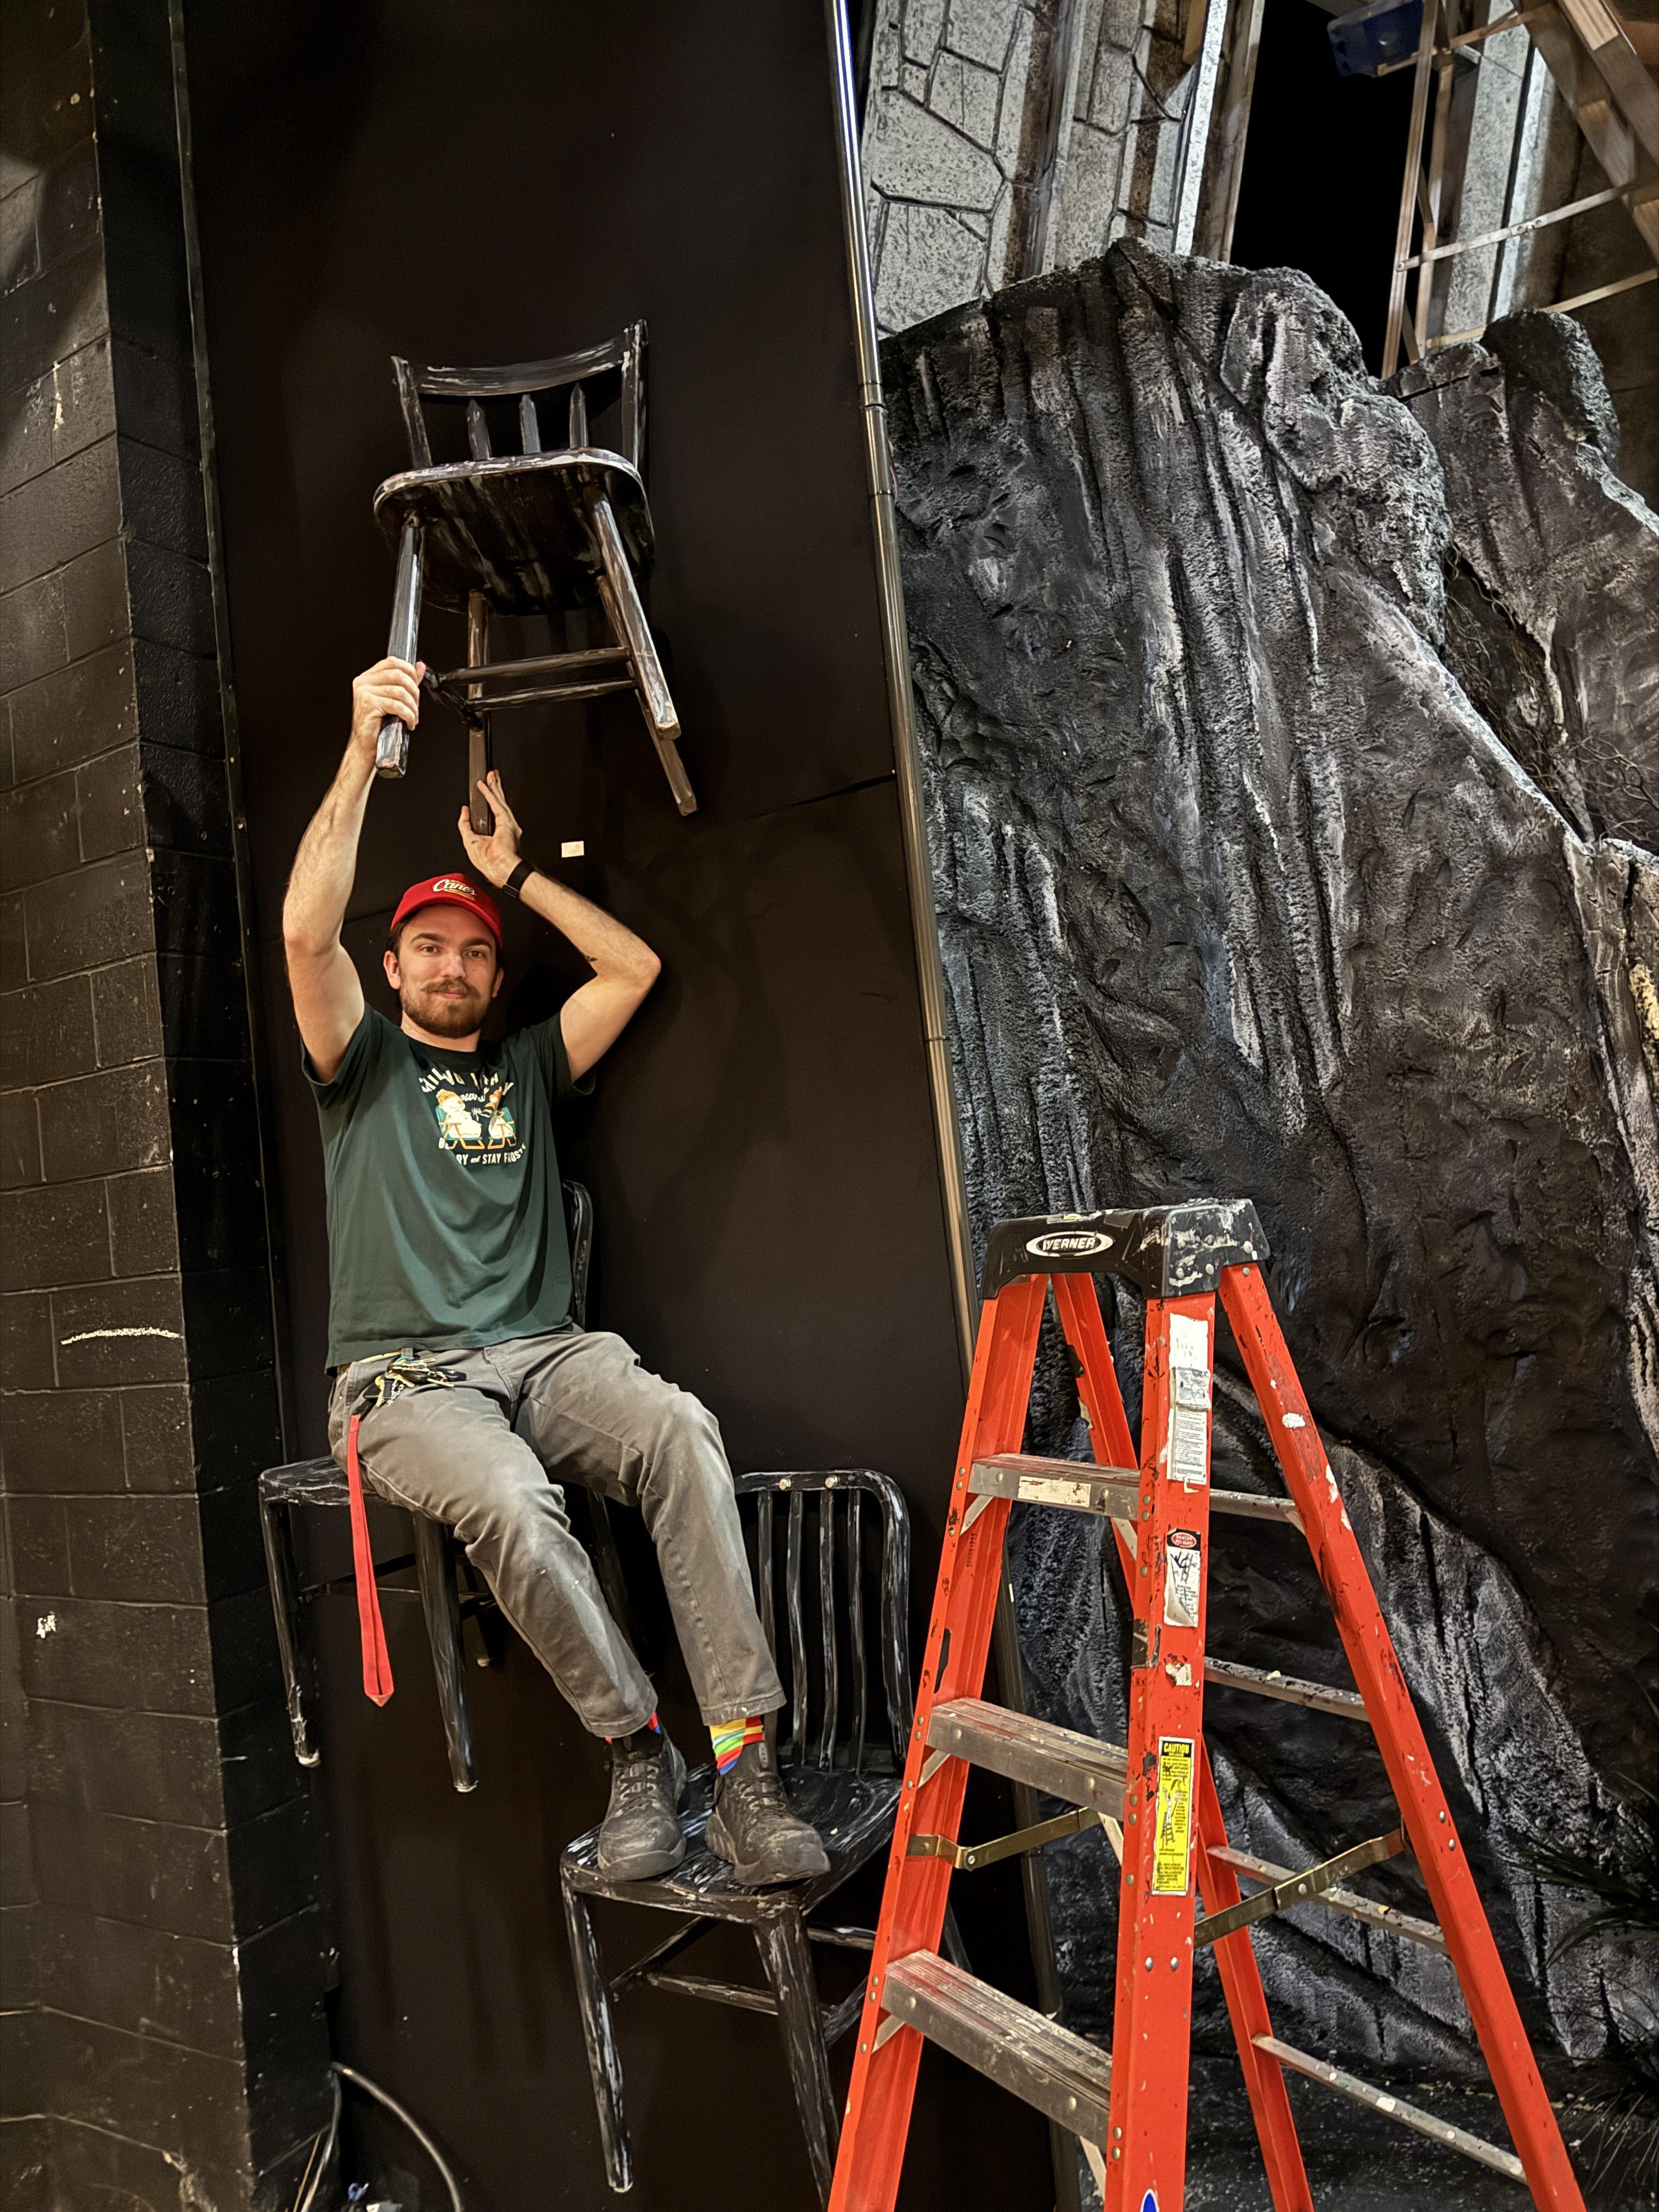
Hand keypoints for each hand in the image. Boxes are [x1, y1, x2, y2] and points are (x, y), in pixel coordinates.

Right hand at [350, 657, 424, 758]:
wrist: (366, 745)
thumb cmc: (378, 724)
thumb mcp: (394, 698)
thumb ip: (406, 681)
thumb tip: (420, 666)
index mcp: (368, 677)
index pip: (392, 662)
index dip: (409, 670)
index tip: (416, 684)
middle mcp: (364, 682)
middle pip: (398, 675)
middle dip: (414, 691)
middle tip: (416, 705)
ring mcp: (364, 692)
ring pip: (400, 691)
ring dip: (413, 707)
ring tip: (413, 717)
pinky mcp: (368, 704)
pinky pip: (397, 706)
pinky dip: (408, 715)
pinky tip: (409, 723)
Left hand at [458, 770, 522, 886]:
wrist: (498, 868)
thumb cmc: (488, 862)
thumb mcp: (469, 840)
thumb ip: (465, 824)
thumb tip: (464, 811)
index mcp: (497, 833)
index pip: (493, 812)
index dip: (489, 800)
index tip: (484, 791)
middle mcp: (504, 827)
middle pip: (498, 803)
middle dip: (494, 789)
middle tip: (491, 777)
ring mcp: (507, 823)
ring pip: (499, 801)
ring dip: (494, 787)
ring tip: (491, 776)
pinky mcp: (506, 821)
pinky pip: (496, 804)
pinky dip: (489, 794)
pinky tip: (484, 786)